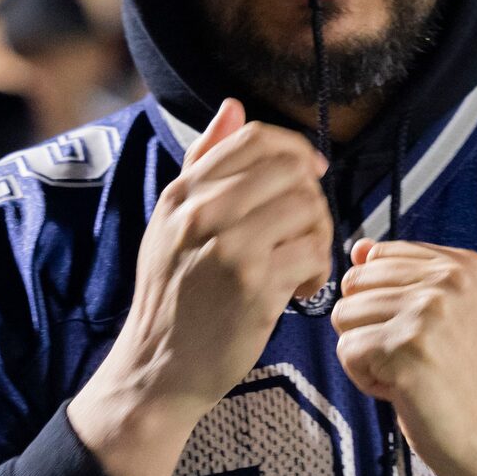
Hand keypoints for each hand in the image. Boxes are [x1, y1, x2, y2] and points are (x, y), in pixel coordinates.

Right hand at [68, 98, 331, 475]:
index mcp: (182, 193)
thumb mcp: (170, 224)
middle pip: (290, 170)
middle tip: (304, 230)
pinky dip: (317, 270)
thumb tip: (234, 107)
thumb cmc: (171, 297)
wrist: (157, 368)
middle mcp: (202, 213)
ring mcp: (229, 248)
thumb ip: (202, 164)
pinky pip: (312, 252)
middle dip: (310, 196)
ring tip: (302, 260)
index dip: (294, 150)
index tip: (307, 176)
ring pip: (308, 208)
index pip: (255, 139)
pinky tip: (301, 288)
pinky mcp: (255, 287)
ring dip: (319, 234)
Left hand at [331, 238, 476, 475]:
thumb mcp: (445, 314)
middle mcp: (448, 279)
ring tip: (409, 372)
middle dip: (368, 325)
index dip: (381, 300)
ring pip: (344, 316)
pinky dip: (366, 379)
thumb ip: (402, 276)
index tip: (418, 330)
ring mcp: (428, 311)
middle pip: (354, 284)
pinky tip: (403, 389)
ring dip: (366, 354)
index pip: (375, 255)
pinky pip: (347, 351)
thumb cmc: (463, 381)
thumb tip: (358, 248)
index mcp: (462, 264)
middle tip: (412, 355)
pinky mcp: (406, 346)